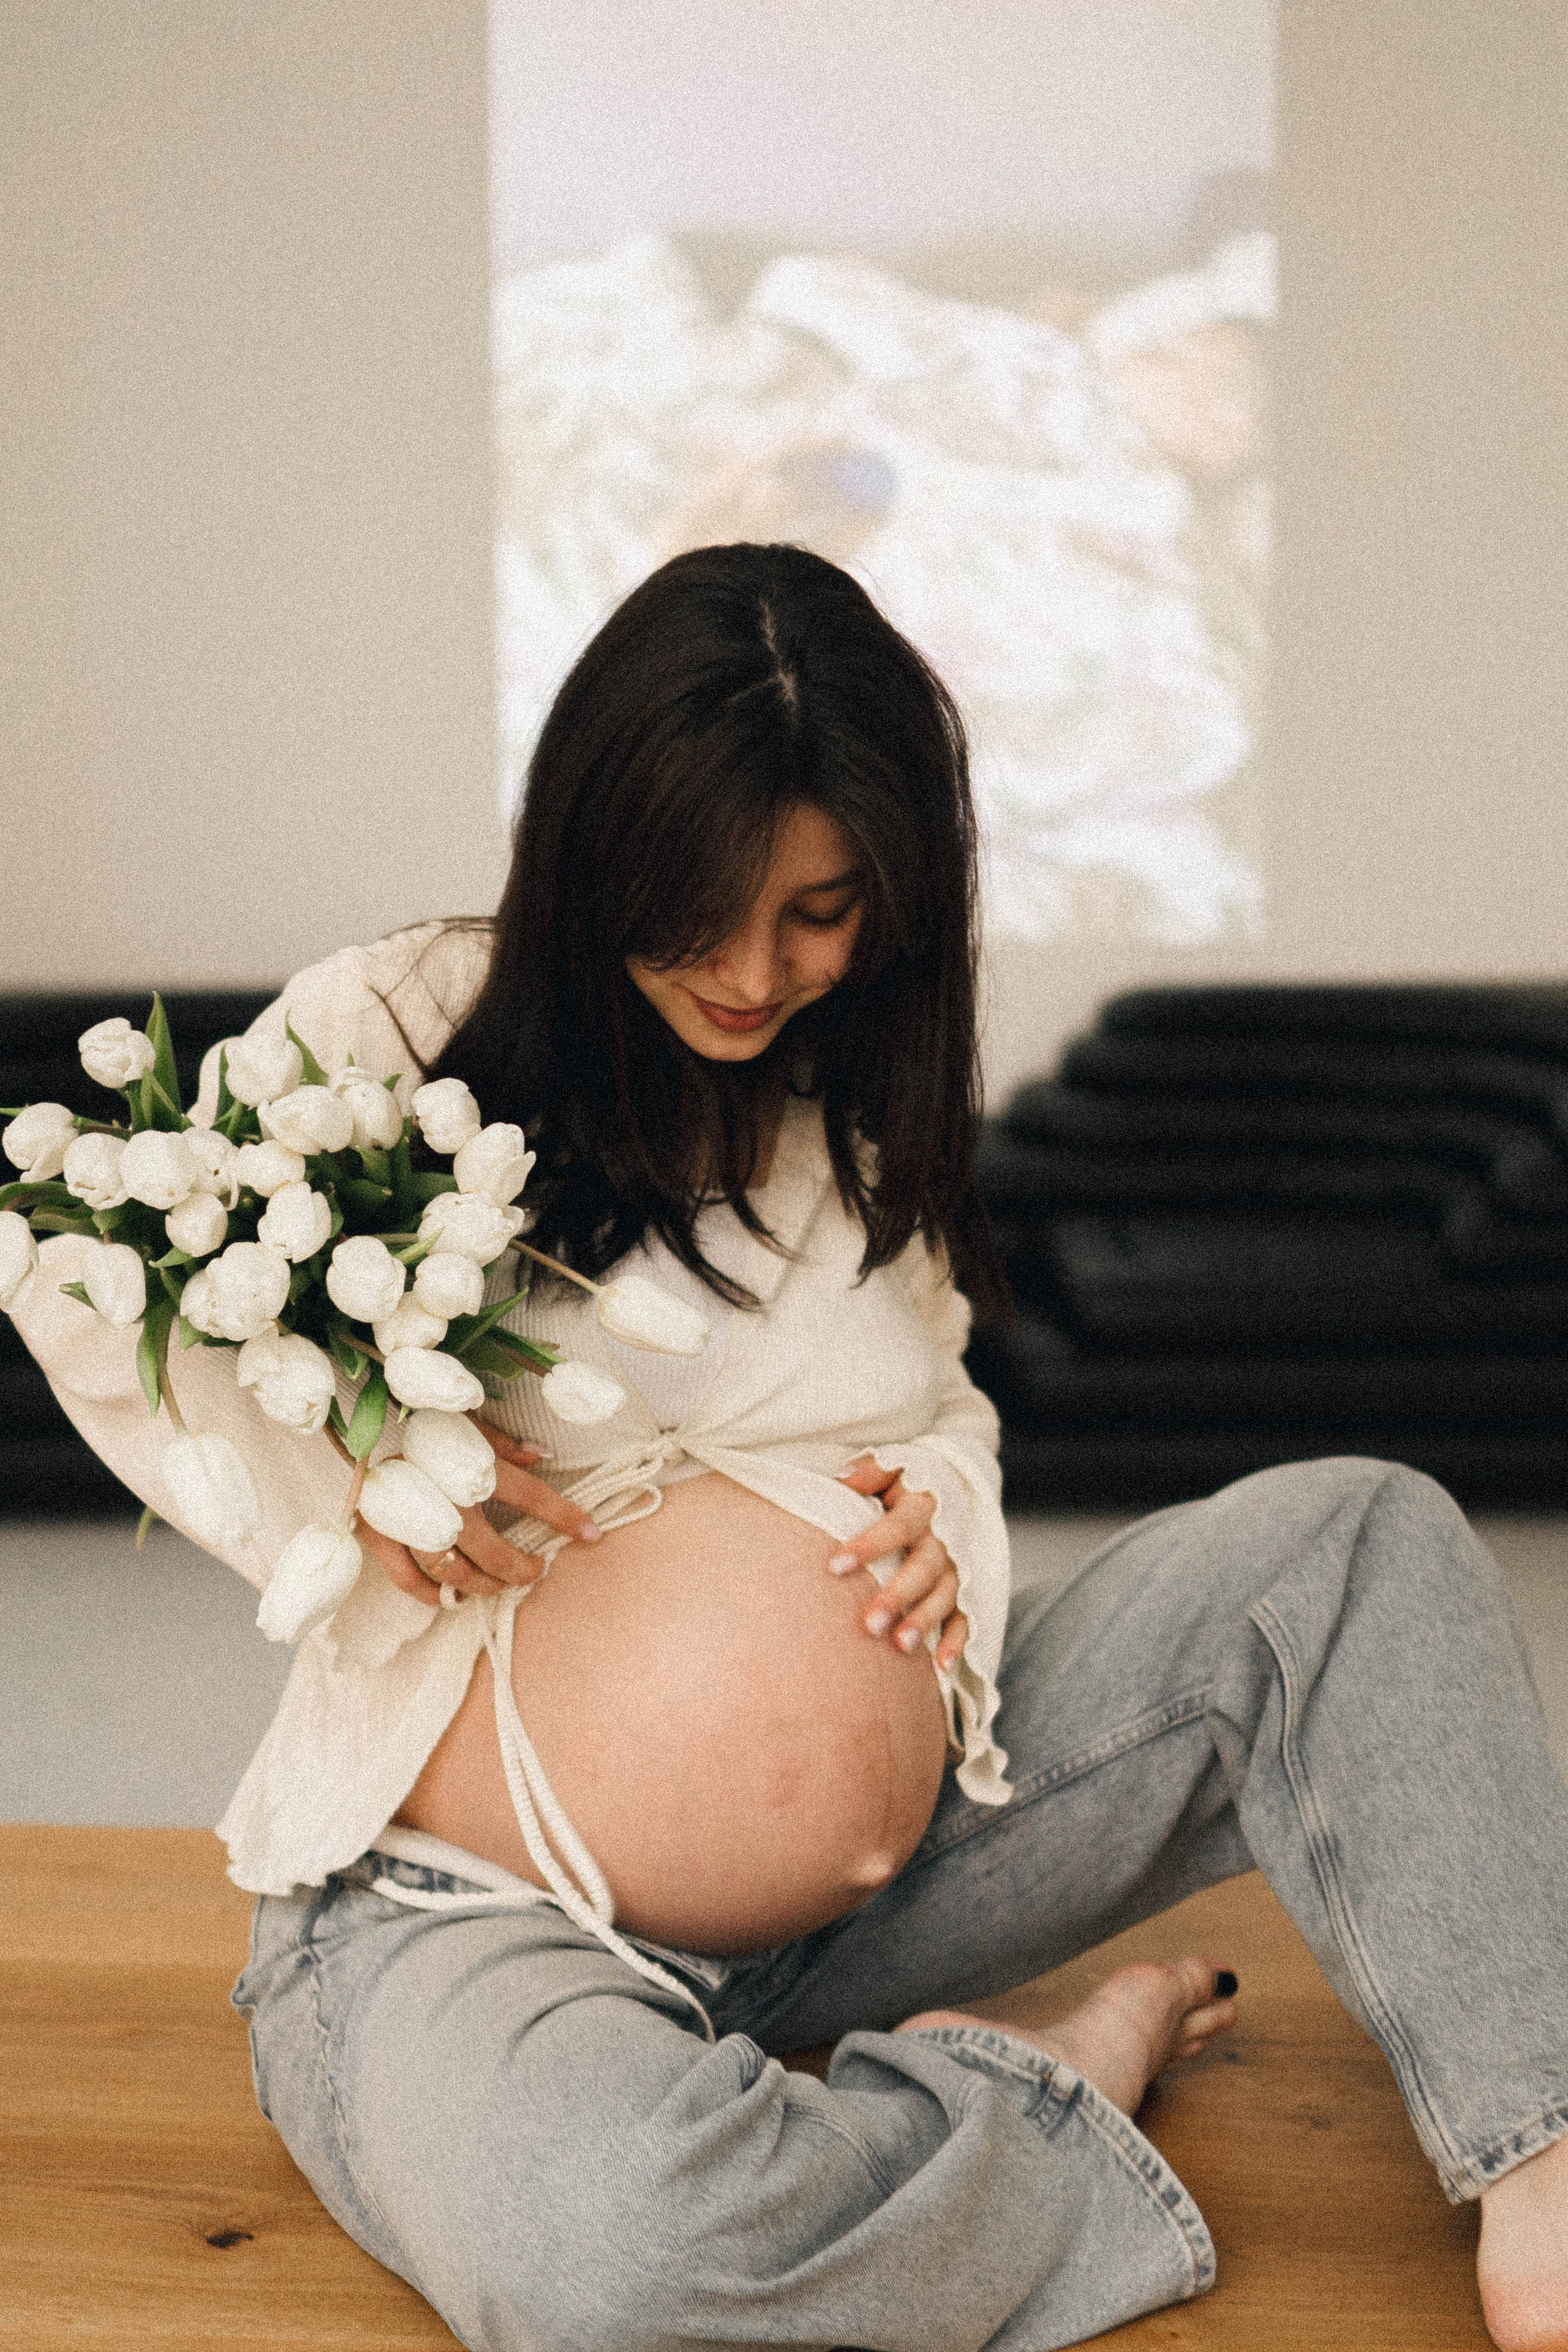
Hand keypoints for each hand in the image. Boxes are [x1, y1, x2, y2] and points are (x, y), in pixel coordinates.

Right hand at [356, 1421, 601, 1607]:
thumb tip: (542, 1455)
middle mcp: (443, 1496)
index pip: (530, 1495)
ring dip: (483, 1585)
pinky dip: (433, 1595)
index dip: (564, 1516)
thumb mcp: (463, 1422)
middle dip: (521, 1568)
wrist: (347, 1421)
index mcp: (470, 1463)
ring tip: (500, 1583)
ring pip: (456, 1572)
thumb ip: (501, 1443)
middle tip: (535, 1570)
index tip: (591, 1533)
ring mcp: (408, 1521)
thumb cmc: (415, 1419)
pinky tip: (451, 1597)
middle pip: (494, 1551)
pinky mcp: (377, 1535)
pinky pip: (410, 1581)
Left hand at [832, 1454, 967, 1671]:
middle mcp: (947, 1538)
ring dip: (925, 1620)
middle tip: (868, 1624)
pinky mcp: (968, 1590)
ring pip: (946, 1595)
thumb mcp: (890, 1467)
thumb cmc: (905, 1483)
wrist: (954, 1489)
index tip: (835, 1565)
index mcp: (925, 1504)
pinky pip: (966, 1617)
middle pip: (924, 1566)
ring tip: (899, 1645)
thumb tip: (840, 1478)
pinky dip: (957, 1641)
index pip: (899, 1525)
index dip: (870, 1544)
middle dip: (898, 1594)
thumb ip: (869, 1472)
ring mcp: (960, 1566)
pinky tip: (941, 1666)